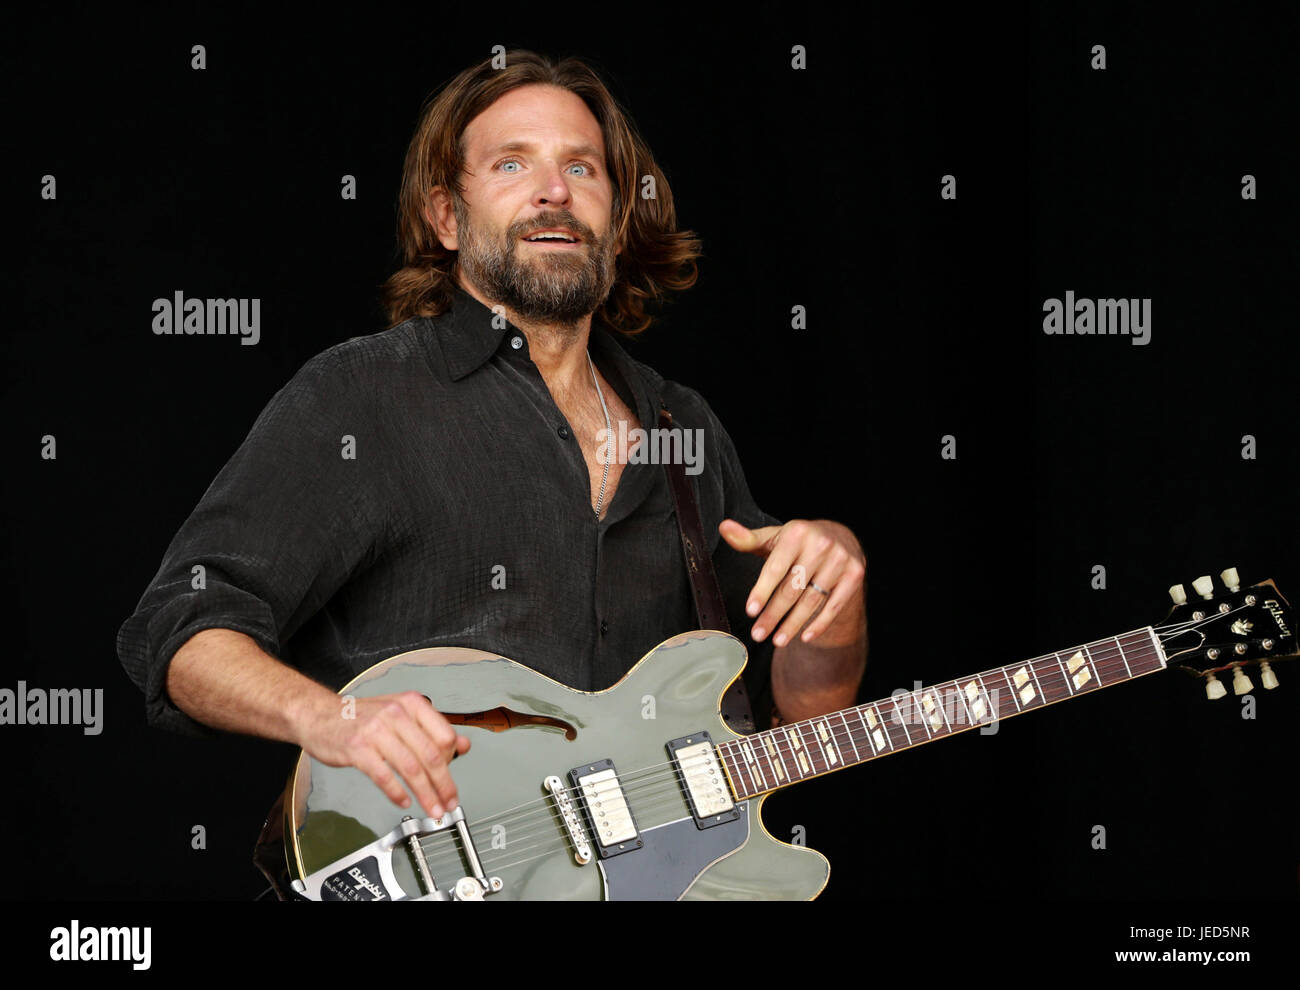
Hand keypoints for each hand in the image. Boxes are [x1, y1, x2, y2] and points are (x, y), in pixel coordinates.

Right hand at [298, 691, 470, 818]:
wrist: (320, 715)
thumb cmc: (361, 717)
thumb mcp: (401, 715)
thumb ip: (432, 730)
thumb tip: (463, 745)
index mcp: (411, 704)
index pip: (445, 735)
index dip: (453, 762)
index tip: (452, 781)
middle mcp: (396, 714)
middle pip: (430, 755)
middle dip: (444, 785)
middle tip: (449, 802)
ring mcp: (376, 730)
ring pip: (410, 767)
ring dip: (425, 794)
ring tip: (432, 808)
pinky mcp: (357, 748)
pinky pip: (383, 775)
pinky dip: (397, 792)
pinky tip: (404, 801)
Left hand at [720, 518, 865, 647]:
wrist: (840, 536)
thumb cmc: (798, 541)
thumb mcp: (774, 537)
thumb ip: (748, 538)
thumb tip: (724, 528)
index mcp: (797, 532)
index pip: (776, 568)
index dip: (762, 591)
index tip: (751, 611)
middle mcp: (821, 544)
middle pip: (793, 588)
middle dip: (774, 615)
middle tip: (758, 634)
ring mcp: (840, 560)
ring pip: (812, 601)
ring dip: (793, 624)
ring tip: (777, 640)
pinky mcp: (855, 574)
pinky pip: (835, 606)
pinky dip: (819, 624)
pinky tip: (804, 637)